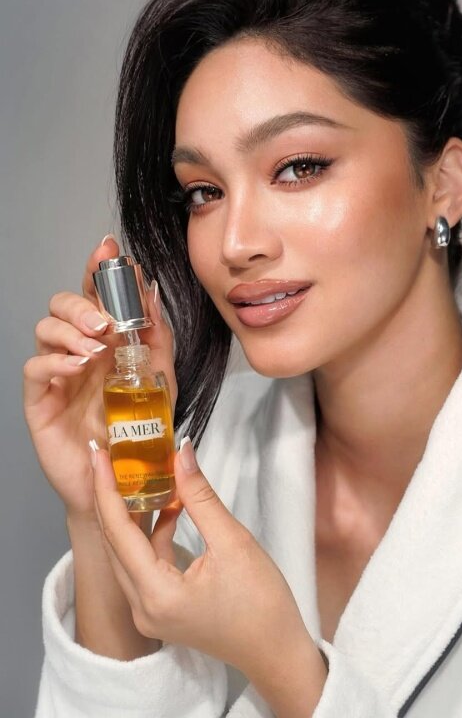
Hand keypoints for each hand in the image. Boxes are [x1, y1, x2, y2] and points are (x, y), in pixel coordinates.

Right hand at [23, 236, 176, 518]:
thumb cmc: (139, 429)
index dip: (98, 269)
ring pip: (45, 330)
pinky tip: (78, 366)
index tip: (108, 249)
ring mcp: (58, 374)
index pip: (97, 295)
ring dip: (70, 330)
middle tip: (105, 321)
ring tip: (97, 348)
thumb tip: (153, 292)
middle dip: (82, 302)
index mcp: (106, 340)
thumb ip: (157, 338)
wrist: (124, 480)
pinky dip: (55, 361)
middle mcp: (78, 350)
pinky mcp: (40, 400)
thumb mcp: (160, 379)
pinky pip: (35, 368)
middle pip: (63, 305)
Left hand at [90, 436, 316, 684]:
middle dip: (110, 497)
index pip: (118, 531)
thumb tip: (182, 453)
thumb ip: (200, 496)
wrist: (276, 649)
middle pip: (114, 543)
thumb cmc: (262, 603)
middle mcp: (142, 607)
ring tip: (137, 476)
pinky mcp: (161, 608)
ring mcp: (149, 612)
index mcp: (156, 594)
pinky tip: (169, 508)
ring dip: (131, 515)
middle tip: (109, 457)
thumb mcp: (233, 542)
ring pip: (127, 553)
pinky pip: (144, 564)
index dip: (106, 488)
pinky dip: (152, 535)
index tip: (99, 453)